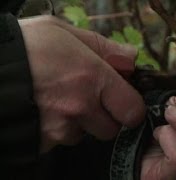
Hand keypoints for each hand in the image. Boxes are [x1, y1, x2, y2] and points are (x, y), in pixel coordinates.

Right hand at [19, 16, 145, 151]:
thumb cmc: (23, 46)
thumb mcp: (63, 32)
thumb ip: (104, 46)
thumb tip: (131, 58)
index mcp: (93, 77)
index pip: (132, 110)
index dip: (129, 107)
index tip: (121, 100)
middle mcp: (79, 107)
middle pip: (110, 129)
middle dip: (104, 117)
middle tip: (88, 100)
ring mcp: (59, 127)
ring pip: (83, 135)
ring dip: (78, 124)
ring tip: (58, 101)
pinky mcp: (42, 141)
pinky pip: (60, 141)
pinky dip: (57, 130)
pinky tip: (45, 111)